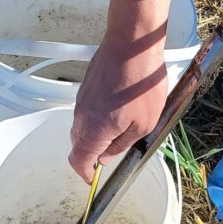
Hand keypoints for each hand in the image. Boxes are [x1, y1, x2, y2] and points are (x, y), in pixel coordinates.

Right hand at [68, 0, 170, 182]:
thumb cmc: (141, 83)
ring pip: (83, 125)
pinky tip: (120, 106)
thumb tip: (106, 156)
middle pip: (79, 143)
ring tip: (123, 125)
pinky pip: (88, 109)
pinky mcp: (87, 85)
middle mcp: (82, 116)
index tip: (93, 178)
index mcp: (93, 130)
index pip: (78, 160)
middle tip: (113, 152)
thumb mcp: (143, 124)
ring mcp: (82, 99)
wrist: (132, 45)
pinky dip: (98, 115)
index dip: (85, 173)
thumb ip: (122, 144)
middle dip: (93, 152)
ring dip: (97, 132)